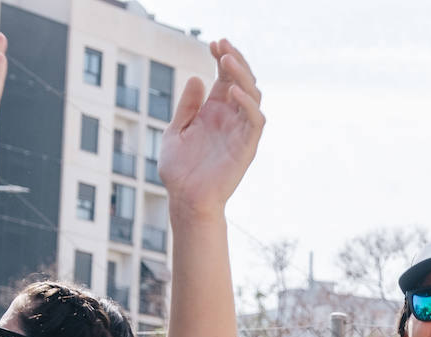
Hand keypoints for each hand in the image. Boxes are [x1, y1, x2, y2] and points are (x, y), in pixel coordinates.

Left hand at [158, 38, 264, 216]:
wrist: (185, 199)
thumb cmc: (180, 171)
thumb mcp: (175, 131)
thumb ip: (186, 106)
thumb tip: (197, 77)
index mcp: (214, 111)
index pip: (226, 78)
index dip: (223, 58)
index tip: (213, 43)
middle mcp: (230, 118)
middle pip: (243, 80)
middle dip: (235, 60)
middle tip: (221, 45)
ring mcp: (240, 132)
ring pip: (253, 95)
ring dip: (243, 75)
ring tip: (226, 59)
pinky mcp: (247, 147)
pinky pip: (255, 121)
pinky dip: (248, 104)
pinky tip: (233, 90)